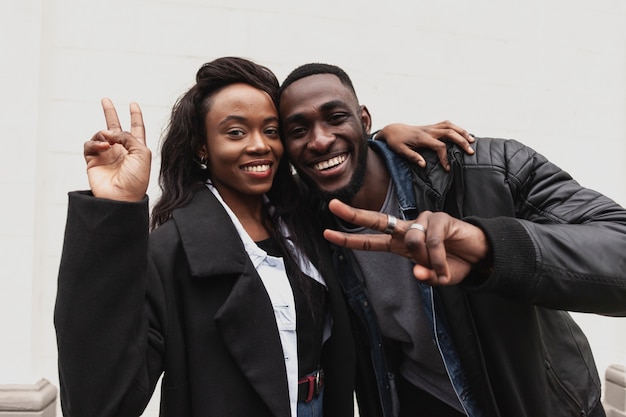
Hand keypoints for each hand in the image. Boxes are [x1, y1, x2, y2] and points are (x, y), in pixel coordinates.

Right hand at [84, 98, 150, 201]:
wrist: (121, 196)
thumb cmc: (136, 178)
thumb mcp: (142, 153)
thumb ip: (128, 136)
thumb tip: (111, 131)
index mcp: (136, 148)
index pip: (136, 129)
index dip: (135, 116)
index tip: (133, 104)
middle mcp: (121, 150)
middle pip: (115, 127)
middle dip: (110, 113)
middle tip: (106, 100)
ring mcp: (107, 155)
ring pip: (101, 135)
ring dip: (104, 134)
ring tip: (109, 141)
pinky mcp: (93, 160)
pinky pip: (89, 145)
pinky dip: (95, 143)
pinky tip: (103, 147)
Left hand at [322, 199, 489, 285]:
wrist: (480, 256)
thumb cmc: (454, 264)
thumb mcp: (437, 277)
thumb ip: (426, 277)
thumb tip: (418, 275)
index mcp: (401, 244)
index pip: (371, 241)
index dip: (349, 239)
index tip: (327, 234)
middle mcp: (408, 229)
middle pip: (377, 220)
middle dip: (354, 214)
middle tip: (332, 206)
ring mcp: (423, 221)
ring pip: (412, 240)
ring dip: (425, 260)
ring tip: (440, 269)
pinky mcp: (439, 219)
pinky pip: (432, 242)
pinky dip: (438, 260)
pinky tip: (447, 267)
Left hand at [376, 121, 473, 170]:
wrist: (392, 130)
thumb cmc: (396, 142)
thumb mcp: (400, 151)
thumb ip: (413, 157)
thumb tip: (424, 165)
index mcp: (422, 138)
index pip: (439, 146)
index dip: (445, 157)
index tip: (448, 168)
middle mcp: (429, 130)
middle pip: (450, 133)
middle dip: (461, 141)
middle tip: (470, 151)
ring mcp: (431, 127)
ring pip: (450, 126)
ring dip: (462, 132)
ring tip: (472, 140)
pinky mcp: (431, 126)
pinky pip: (446, 124)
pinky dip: (456, 127)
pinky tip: (463, 133)